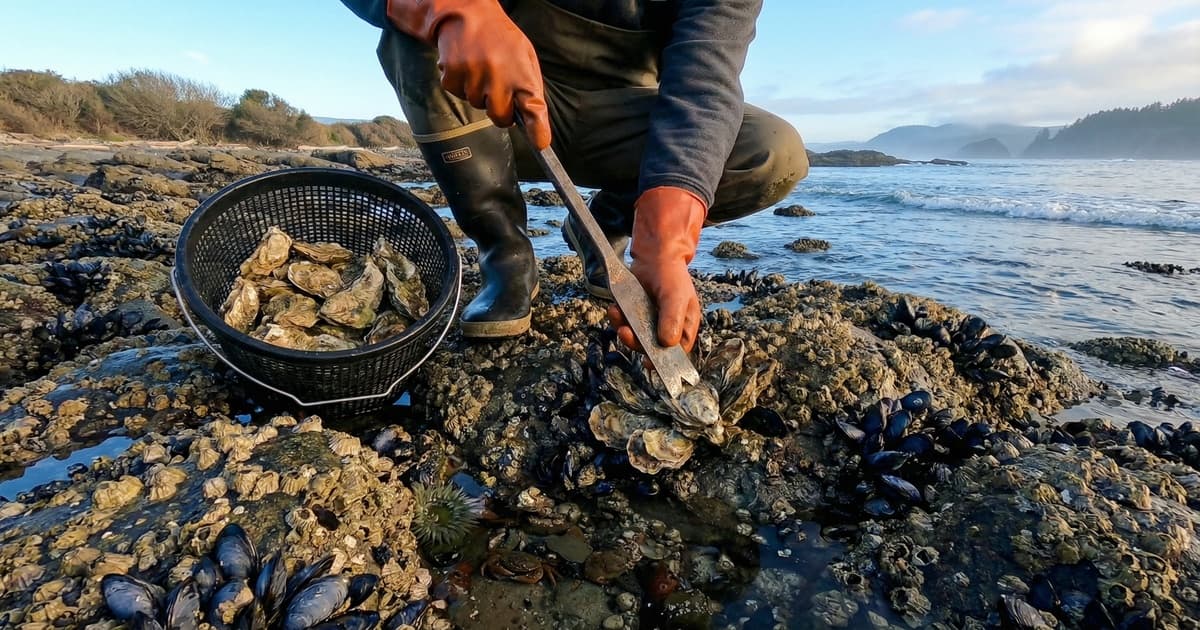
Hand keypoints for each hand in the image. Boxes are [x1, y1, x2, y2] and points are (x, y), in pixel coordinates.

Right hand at [387, 0, 551, 148]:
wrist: (466, 13)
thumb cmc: (500, 38)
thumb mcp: (524, 57)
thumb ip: (529, 87)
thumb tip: (533, 119)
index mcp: (522, 72)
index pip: (534, 107)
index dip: (538, 129)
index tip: (541, 143)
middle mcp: (499, 77)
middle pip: (500, 117)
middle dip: (501, 110)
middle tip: (499, 89)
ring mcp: (475, 77)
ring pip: (478, 106)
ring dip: (480, 93)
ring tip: (482, 67)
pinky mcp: (453, 76)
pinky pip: (458, 95)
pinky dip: (462, 85)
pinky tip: (467, 66)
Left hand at [607, 186, 705, 353]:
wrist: (655, 256)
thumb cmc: (672, 276)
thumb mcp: (676, 296)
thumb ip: (672, 319)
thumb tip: (667, 343)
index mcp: (684, 328)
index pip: (676, 353)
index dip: (664, 362)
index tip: (648, 363)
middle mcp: (666, 329)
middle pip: (651, 349)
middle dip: (636, 343)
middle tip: (626, 334)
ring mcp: (649, 323)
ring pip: (635, 338)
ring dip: (623, 330)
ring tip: (617, 315)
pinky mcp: (635, 316)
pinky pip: (624, 324)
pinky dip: (617, 319)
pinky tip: (615, 308)